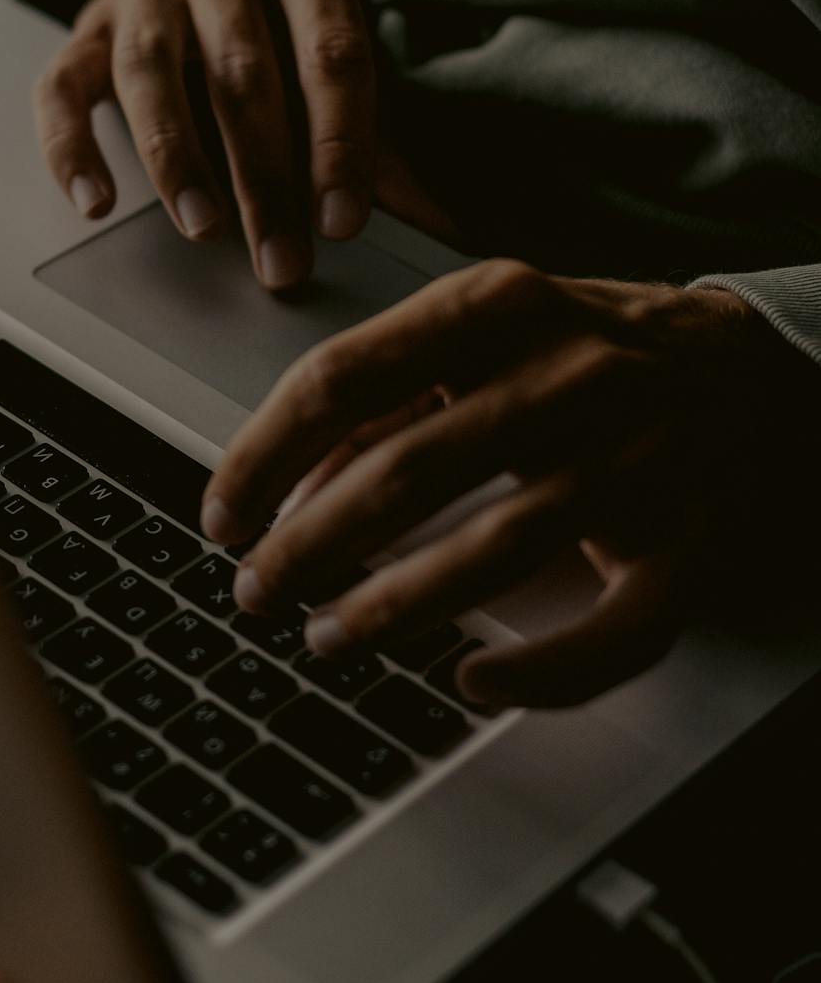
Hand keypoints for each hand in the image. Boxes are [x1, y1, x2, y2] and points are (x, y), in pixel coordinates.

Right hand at [33, 0, 375, 289]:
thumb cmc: (284, 34)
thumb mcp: (340, 68)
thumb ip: (384, 144)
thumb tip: (443, 232)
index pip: (331, 52)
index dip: (340, 143)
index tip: (342, 224)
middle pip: (242, 69)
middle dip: (265, 176)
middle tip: (281, 260)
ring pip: (150, 71)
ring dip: (178, 159)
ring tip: (203, 229)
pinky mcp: (84, 29)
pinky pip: (62, 89)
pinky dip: (72, 149)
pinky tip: (96, 204)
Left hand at [199, 262, 819, 707]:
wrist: (760, 364)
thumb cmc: (592, 346)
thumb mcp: (484, 331)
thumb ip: (387, 394)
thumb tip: (286, 482)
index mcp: (501, 304)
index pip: (347, 375)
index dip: (265, 454)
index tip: (221, 513)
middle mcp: (570, 371)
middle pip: (408, 469)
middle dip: (309, 544)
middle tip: (254, 591)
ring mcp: (638, 458)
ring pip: (498, 545)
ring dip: (393, 606)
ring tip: (326, 638)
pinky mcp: (688, 542)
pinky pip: (616, 627)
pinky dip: (542, 669)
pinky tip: (471, 678)